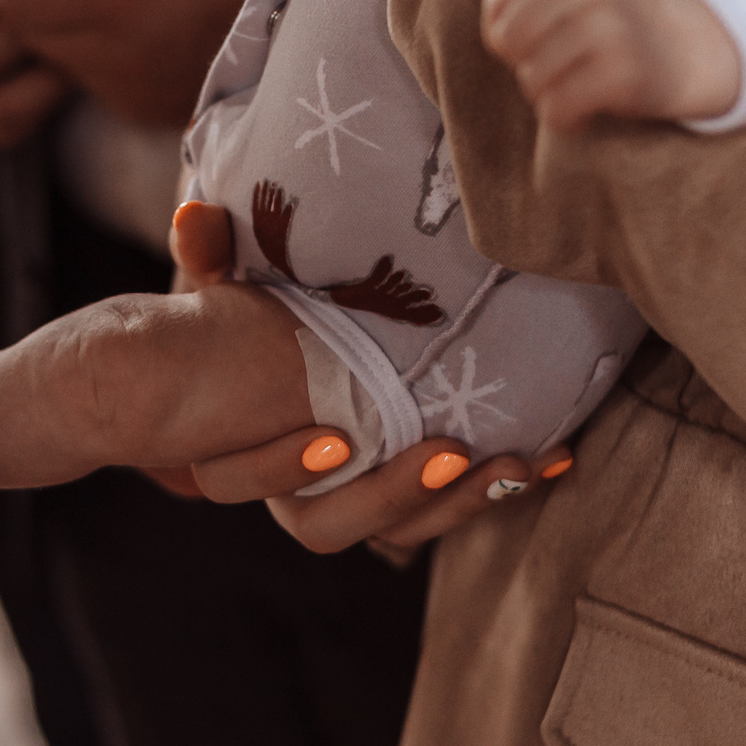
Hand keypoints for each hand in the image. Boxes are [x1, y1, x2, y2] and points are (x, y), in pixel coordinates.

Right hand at [165, 201, 549, 552]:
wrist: (301, 346)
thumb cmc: (252, 318)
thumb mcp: (228, 285)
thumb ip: (209, 256)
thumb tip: (192, 216)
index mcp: (238, 443)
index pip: (243, 478)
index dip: (282, 465)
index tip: (337, 437)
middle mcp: (296, 486)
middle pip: (332, 524)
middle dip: (394, 496)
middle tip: (449, 453)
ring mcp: (359, 494)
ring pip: (401, 529)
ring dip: (461, 502)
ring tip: (517, 461)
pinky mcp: (416, 489)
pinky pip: (450, 507)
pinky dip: (501, 486)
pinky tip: (554, 457)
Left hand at [480, 0, 739, 130]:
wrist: (680, 50)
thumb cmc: (605, 29)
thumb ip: (521, 5)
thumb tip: (498, 38)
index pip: (500, 0)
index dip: (501, 31)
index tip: (532, 41)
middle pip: (511, 36)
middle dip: (519, 61)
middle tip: (548, 68)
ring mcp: (611, 29)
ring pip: (533, 76)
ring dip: (543, 94)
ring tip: (570, 88)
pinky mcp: (623, 73)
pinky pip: (558, 108)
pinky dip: (562, 119)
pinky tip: (581, 114)